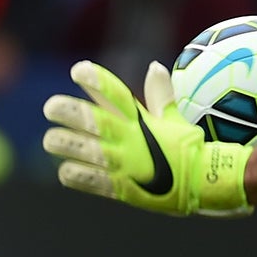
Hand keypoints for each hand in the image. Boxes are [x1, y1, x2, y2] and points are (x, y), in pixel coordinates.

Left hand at [41, 61, 250, 216]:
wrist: (207, 184)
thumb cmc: (186, 150)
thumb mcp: (174, 121)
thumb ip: (159, 96)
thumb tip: (154, 67)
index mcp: (143, 121)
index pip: (119, 95)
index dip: (98, 81)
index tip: (78, 69)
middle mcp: (132, 140)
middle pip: (98, 122)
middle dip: (73, 113)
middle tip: (50, 107)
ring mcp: (127, 165)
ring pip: (91, 152)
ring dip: (68, 145)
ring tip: (49, 140)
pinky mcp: (123, 189)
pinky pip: (96, 182)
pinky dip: (79, 176)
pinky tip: (64, 171)